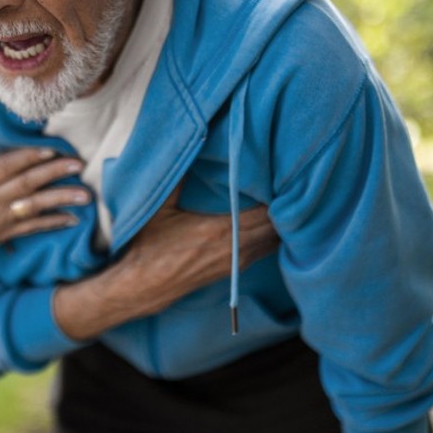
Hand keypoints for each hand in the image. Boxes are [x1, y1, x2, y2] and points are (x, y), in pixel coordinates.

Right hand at [0, 127, 87, 371]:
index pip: (6, 166)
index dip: (30, 156)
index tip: (51, 149)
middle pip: (28, 183)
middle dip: (55, 172)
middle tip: (79, 164)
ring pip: (35, 206)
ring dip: (62, 198)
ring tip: (86, 194)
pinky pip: (30, 229)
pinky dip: (52, 223)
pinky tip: (71, 219)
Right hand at [54, 193, 278, 339]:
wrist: (141, 287)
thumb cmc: (147, 246)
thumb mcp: (158, 208)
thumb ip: (177, 177)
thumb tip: (189, 144)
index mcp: (219, 231)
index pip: (265, 212)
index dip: (278, 195)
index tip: (283, 175)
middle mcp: (234, 249)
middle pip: (276, 226)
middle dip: (286, 206)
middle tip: (291, 183)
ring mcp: (235, 262)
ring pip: (274, 241)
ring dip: (282, 223)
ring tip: (286, 200)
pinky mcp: (233, 271)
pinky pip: (264, 251)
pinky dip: (272, 237)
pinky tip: (273, 223)